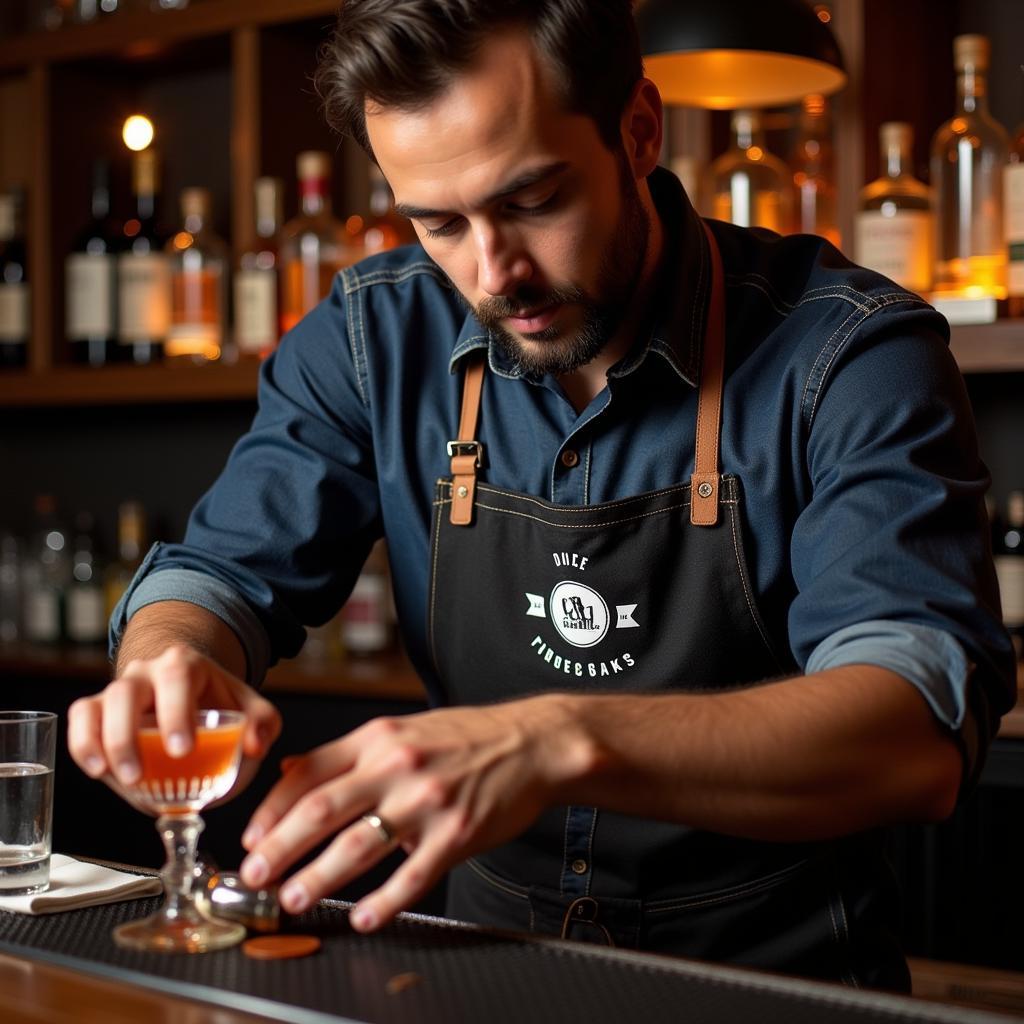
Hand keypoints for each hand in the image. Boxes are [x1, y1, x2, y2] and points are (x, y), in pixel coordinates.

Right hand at [67, 644, 280, 798]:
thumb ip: (262, 723)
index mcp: (185, 665)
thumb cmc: (218, 704)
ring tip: (118, 779)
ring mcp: (118, 691)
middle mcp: (146, 673)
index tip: (182, 750)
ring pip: (95, 706)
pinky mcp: (98, 712)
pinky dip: (82, 744)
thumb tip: (256, 746)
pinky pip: (79, 720)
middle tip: (139, 776)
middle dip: (127, 735)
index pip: (176, 679)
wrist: (190, 695)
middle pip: (127, 692)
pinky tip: (98, 771)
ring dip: (101, 745)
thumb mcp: (250, 708)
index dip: (176, 713)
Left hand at [238, 695, 585, 931]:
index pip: (308, 772)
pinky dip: (384, 901)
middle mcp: (397, 767)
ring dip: (318, 878)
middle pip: (322, 810)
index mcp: (378, 739)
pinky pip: (412, 876)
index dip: (271, 809)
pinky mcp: (457, 834)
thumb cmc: (466, 737)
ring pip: (359, 846)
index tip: (250, 837)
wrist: (531, 742)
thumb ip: (347, 753)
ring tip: (294, 898)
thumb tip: (291, 771)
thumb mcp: (401, 730)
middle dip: (279, 848)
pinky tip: (364, 916)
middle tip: (254, 875)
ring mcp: (427, 801)